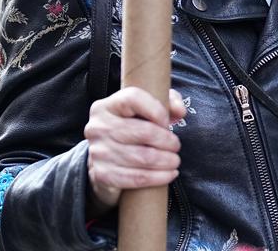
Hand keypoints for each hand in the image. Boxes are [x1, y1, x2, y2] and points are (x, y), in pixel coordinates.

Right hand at [84, 87, 186, 215]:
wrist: (106, 161)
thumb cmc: (131, 129)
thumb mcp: (147, 109)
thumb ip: (168, 101)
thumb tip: (180, 111)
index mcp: (106, 106)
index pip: (133, 98)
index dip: (157, 110)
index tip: (167, 121)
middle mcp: (98, 127)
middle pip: (144, 132)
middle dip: (168, 141)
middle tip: (176, 146)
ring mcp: (98, 152)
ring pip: (143, 158)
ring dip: (166, 161)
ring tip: (174, 161)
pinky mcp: (102, 175)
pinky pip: (137, 178)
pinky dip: (158, 177)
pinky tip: (169, 174)